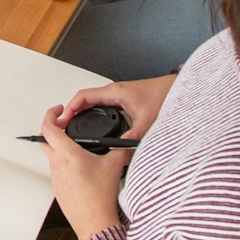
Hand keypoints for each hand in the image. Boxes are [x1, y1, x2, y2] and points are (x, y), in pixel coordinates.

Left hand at [39, 105, 128, 239]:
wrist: (95, 224)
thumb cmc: (101, 198)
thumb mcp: (114, 166)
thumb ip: (120, 149)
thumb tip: (126, 141)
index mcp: (68, 154)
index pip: (48, 128)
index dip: (50, 115)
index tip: (58, 110)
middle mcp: (57, 165)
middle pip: (44, 140)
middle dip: (52, 129)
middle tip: (64, 126)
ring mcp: (55, 178)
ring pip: (51, 156)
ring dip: (59, 148)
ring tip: (76, 147)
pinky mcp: (58, 189)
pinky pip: (56, 170)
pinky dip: (63, 163)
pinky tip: (79, 168)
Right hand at [63, 77, 177, 139]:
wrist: (175, 89)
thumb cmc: (162, 96)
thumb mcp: (147, 119)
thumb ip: (134, 135)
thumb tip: (122, 150)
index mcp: (114, 92)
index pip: (84, 96)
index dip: (71, 108)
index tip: (64, 119)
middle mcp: (114, 91)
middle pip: (84, 99)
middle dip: (73, 111)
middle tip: (65, 125)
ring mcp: (118, 95)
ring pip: (93, 101)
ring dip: (82, 111)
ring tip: (75, 124)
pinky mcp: (123, 99)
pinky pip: (101, 104)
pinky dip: (92, 112)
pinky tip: (94, 122)